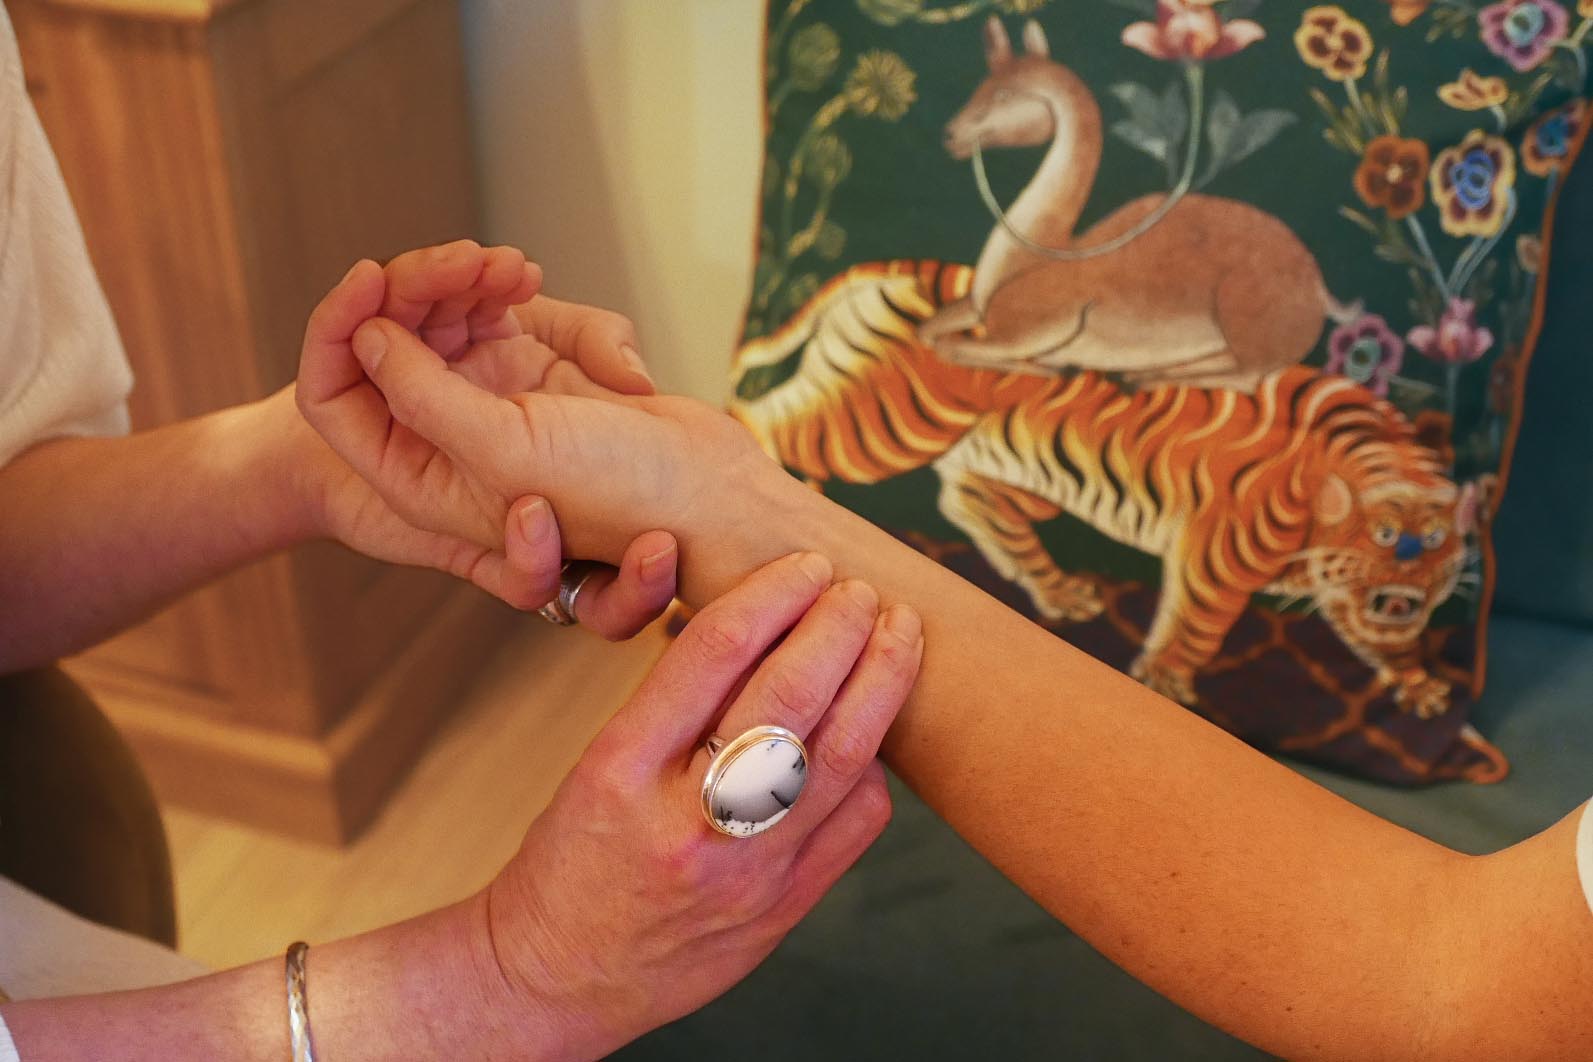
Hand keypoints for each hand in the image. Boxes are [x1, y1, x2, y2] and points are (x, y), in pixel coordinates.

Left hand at [297, 304, 767, 572]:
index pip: (337, 398)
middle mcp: (447, 443)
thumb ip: (423, 398)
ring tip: (513, 267)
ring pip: (443, 322)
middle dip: (422, 291)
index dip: (342, 328)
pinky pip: (495, 314)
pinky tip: (529, 277)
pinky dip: (505, 291)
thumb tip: (366, 335)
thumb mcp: (507, 447)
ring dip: (469, 281)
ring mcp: (490, 407)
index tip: (376, 275)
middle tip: (471, 259)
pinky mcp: (533, 376)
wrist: (713, 493)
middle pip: (390, 347)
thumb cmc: (619, 491)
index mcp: (423, 480)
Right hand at [478, 552, 923, 1058]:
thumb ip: (677, 704)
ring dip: (881, 680)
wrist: (555, 976)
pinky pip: (856, 822)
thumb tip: (768, 624)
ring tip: (900, 634)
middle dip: (839, 627)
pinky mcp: (784, 908)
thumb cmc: (571, 858)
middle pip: (788, 696)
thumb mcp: (596, 765)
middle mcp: (686, 819)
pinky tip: (872, 731)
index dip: (773, 593)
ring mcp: (744, 870)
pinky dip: (874, 764)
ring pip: (840, 754)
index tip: (805, 565)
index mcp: (620, 768)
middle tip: (861, 590)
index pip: (713, 652)